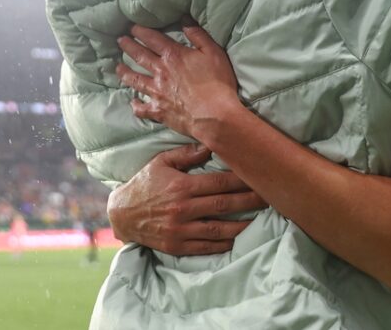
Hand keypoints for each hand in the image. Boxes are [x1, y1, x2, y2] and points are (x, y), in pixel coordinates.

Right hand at [107, 144, 266, 255]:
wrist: (122, 214)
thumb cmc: (144, 183)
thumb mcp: (161, 162)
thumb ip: (187, 154)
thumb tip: (211, 144)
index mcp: (182, 186)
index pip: (219, 183)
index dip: (242, 181)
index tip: (258, 178)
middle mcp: (183, 209)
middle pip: (224, 205)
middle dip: (250, 201)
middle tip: (269, 198)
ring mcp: (181, 230)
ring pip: (219, 229)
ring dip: (242, 225)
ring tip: (259, 220)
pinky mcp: (178, 245)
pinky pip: (206, 246)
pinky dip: (224, 243)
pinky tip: (237, 238)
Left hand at [116, 19, 241, 139]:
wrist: (215, 115)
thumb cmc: (218, 82)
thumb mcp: (213, 52)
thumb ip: (197, 35)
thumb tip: (184, 19)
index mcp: (173, 56)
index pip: (152, 39)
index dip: (141, 31)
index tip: (132, 27)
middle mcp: (160, 72)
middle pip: (139, 56)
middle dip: (128, 46)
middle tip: (120, 40)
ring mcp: (157, 92)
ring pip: (135, 80)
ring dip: (124, 72)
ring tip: (118, 68)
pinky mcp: (158, 110)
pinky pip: (141, 108)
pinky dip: (135, 105)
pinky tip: (132, 102)